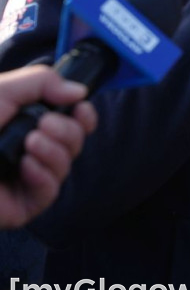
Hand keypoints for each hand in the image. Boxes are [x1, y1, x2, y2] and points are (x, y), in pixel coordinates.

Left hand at [0, 66, 96, 228]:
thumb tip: (79, 92)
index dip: (82, 116)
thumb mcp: (2, 91)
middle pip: (73, 143)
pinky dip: (44, 175)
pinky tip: (27, 165)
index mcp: (24, 125)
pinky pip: (50, 193)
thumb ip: (43, 82)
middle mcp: (27, 151)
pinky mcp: (20, 206)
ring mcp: (24, 180)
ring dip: (56, 152)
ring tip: (32, 143)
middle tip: (45, 126)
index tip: (81, 107)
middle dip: (68, 132)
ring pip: (65, 167)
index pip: (68, 123)